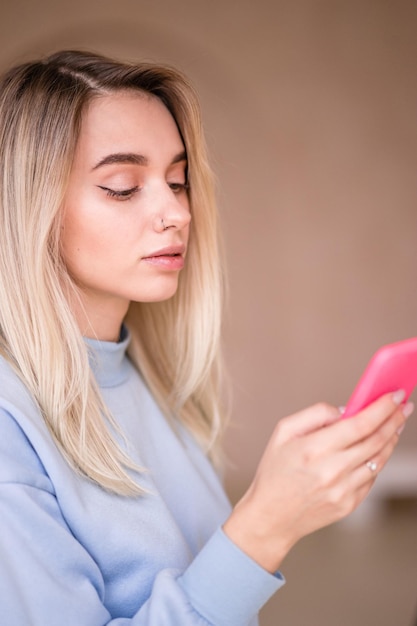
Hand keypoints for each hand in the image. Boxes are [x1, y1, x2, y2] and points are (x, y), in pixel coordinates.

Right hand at [223, 392, 411, 572]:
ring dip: (391, 439)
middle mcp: (331, 471)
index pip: (359, 424)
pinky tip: (377, 449)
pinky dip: (377, 460)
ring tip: (396, 424)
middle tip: (403, 406)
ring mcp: (342, 491)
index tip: (395, 395)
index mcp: (313, 449)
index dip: (381, 408)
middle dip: (394, 419)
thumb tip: (345, 410)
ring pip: (378, 459)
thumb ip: (314, 414)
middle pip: (375, 440)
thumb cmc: (275, 471)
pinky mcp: (349, 505)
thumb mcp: (283, 432)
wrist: (271, 516)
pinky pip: (371, 478)